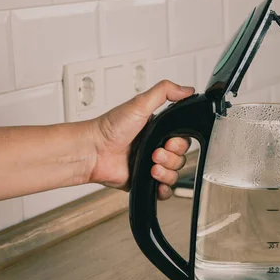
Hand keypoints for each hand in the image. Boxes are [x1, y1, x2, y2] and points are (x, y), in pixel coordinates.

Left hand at [89, 80, 194, 198]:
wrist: (93, 152)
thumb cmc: (109, 128)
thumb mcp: (139, 102)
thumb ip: (164, 91)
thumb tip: (187, 89)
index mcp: (158, 130)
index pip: (183, 139)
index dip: (180, 143)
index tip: (169, 141)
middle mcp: (155, 147)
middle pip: (181, 158)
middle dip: (171, 157)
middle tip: (155, 152)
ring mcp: (151, 165)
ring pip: (175, 174)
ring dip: (166, 172)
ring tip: (151, 166)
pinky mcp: (145, 181)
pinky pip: (165, 190)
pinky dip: (164, 188)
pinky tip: (156, 180)